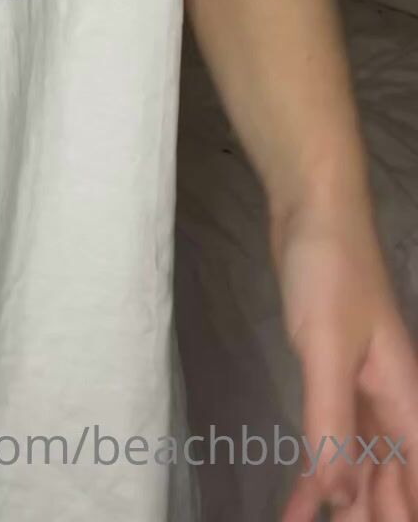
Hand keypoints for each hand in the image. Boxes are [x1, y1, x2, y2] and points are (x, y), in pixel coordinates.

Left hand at [273, 200, 417, 519]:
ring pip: (366, 477)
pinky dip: (318, 479)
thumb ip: (332, 421)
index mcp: (411, 405)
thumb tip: (340, 496)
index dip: (401, 515)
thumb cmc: (330, 271)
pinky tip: (296, 507)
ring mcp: (366, 400)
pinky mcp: (336, 385)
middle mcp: (397, 411)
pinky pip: (334, 446)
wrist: (314, 212)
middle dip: (371, 519)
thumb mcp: (327, 347)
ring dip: (344, 509)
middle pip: (395, 491)